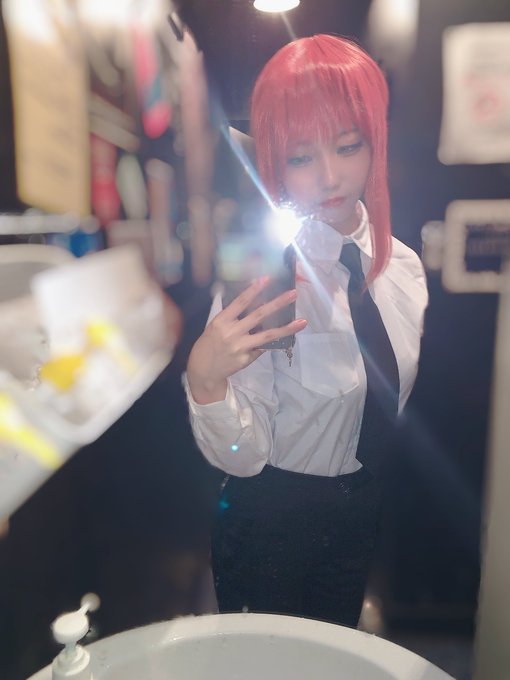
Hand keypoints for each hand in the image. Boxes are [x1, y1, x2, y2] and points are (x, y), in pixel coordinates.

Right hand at [187, 277, 306, 403]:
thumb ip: (234, 317)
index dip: (253, 290)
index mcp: (222, 321)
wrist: (203, 370)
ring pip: (268, 335)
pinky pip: (262, 348)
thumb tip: (258, 307)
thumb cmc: (209, 344)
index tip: (266, 279)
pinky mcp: (247, 359)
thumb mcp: (217, 326)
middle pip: (259, 315)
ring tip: (303, 322)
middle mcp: (232, 332)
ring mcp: (241, 347)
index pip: (240, 302)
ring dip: (287, 328)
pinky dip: (270, 342)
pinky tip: (281, 338)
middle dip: (278, 303)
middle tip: (293, 294)